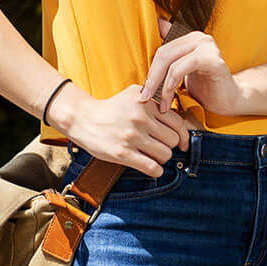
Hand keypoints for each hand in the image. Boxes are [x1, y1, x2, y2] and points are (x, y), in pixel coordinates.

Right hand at [47, 83, 191, 176]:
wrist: (83, 119)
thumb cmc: (112, 108)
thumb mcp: (134, 94)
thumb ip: (155, 97)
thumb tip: (176, 109)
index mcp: (147, 103)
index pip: (178, 123)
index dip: (183, 135)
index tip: (182, 142)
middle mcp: (141, 119)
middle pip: (173, 140)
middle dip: (169, 146)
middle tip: (160, 147)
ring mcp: (132, 137)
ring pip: (165, 154)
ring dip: (162, 158)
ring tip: (154, 155)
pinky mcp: (122, 153)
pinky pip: (151, 167)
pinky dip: (156, 171)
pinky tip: (152, 168)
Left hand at [144, 19, 244, 116]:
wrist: (229, 100)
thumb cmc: (206, 87)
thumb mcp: (183, 70)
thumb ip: (172, 52)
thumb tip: (158, 22)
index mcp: (192, 38)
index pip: (162, 50)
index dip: (150, 70)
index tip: (144, 91)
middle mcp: (201, 38)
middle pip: (164, 54)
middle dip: (152, 78)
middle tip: (145, 97)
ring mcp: (208, 47)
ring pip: (171, 62)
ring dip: (161, 85)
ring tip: (161, 103)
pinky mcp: (214, 60)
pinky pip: (184, 67)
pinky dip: (172, 82)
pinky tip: (170, 96)